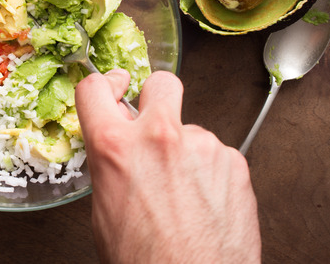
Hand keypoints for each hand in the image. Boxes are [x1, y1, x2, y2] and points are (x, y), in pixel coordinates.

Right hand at [75, 70, 260, 263]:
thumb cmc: (146, 260)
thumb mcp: (104, 209)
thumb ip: (111, 163)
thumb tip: (116, 145)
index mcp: (116, 148)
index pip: (95, 88)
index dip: (103, 85)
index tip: (114, 88)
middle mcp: (160, 137)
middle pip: (161, 83)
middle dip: (156, 97)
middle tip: (155, 122)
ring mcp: (202, 146)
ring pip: (191, 129)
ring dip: (186, 151)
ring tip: (183, 193)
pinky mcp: (234, 161)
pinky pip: (216, 155)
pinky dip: (211, 173)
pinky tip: (204, 202)